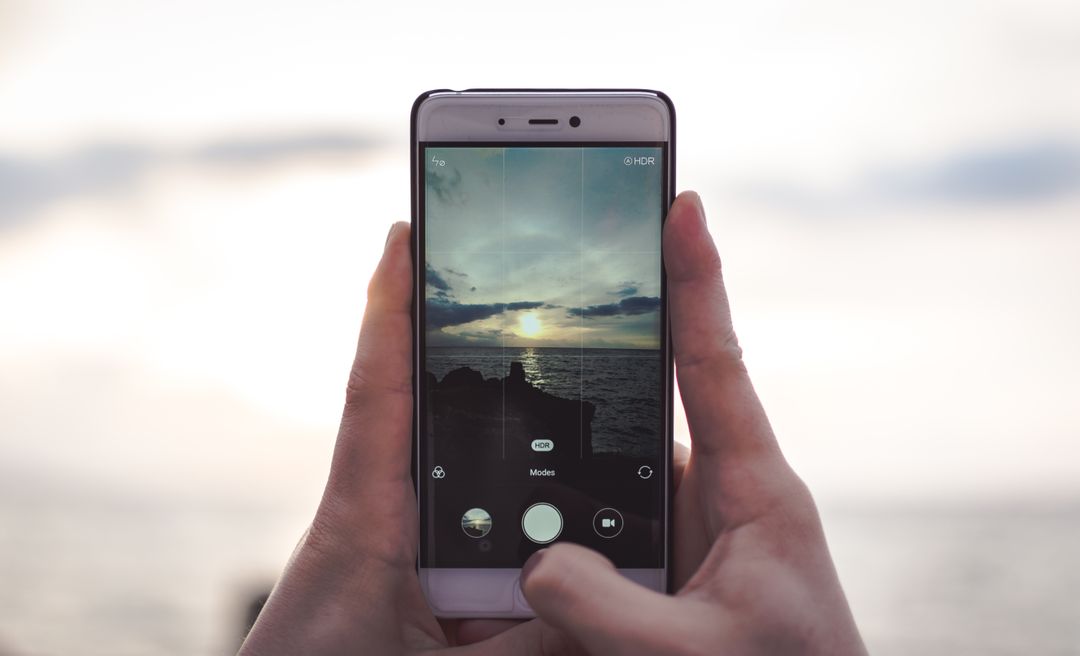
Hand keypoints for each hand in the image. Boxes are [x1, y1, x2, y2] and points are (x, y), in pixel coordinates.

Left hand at [238, 224, 573, 654]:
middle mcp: (377, 522)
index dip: (389, 310)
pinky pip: (473, 552)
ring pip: (467, 499)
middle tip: (534, 316)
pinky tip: (559, 571)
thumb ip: (525, 645)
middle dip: (478, 377)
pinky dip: (516, 549)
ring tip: (580, 472)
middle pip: (439, 432)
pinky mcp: (407, 589)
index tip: (402, 234)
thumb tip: (605, 607)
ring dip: (514, 484)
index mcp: (363, 522)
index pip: (378, 392)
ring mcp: (393, 555)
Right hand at [518, 192, 867, 654]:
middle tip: (540, 300)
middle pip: (651, 400)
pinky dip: (570, 514)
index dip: (697, 280)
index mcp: (755, 487)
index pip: (715, 363)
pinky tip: (527, 528)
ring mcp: (696, 521)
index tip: (682, 204)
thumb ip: (609, 610)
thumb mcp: (693, 653)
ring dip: (570, 461)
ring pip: (618, 466)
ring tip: (506, 431)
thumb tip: (534, 562)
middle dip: (599, 357)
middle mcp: (723, 489)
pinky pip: (611, 514)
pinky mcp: (672, 554)